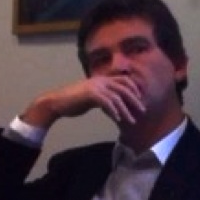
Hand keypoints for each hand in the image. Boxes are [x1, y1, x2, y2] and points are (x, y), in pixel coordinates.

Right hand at [21, 75, 144, 128]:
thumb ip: (105, 98)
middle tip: (143, 111)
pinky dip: (114, 111)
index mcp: (102, 79)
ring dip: (126, 110)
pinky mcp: (90, 94)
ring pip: (117, 97)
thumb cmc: (74, 102)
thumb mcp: (93, 97)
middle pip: (124, 88)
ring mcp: (95, 86)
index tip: (141, 99)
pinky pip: (107, 102)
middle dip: (135, 100)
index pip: (124, 80)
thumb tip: (117, 106)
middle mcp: (100, 80)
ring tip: (131, 121)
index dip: (134, 89)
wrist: (56, 103)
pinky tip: (118, 119)